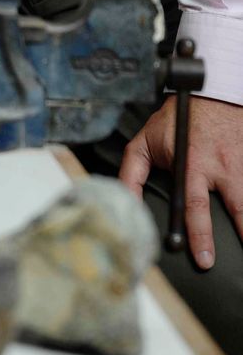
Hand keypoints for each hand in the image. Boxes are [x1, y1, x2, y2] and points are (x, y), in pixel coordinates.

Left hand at [119, 95, 242, 267]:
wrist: (212, 93)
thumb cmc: (178, 119)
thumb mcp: (146, 141)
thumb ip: (132, 172)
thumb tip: (124, 201)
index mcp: (192, 165)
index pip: (194, 205)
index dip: (198, 232)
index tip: (203, 257)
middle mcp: (220, 167)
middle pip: (235, 208)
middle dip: (240, 235)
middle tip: (230, 262)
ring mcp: (241, 164)